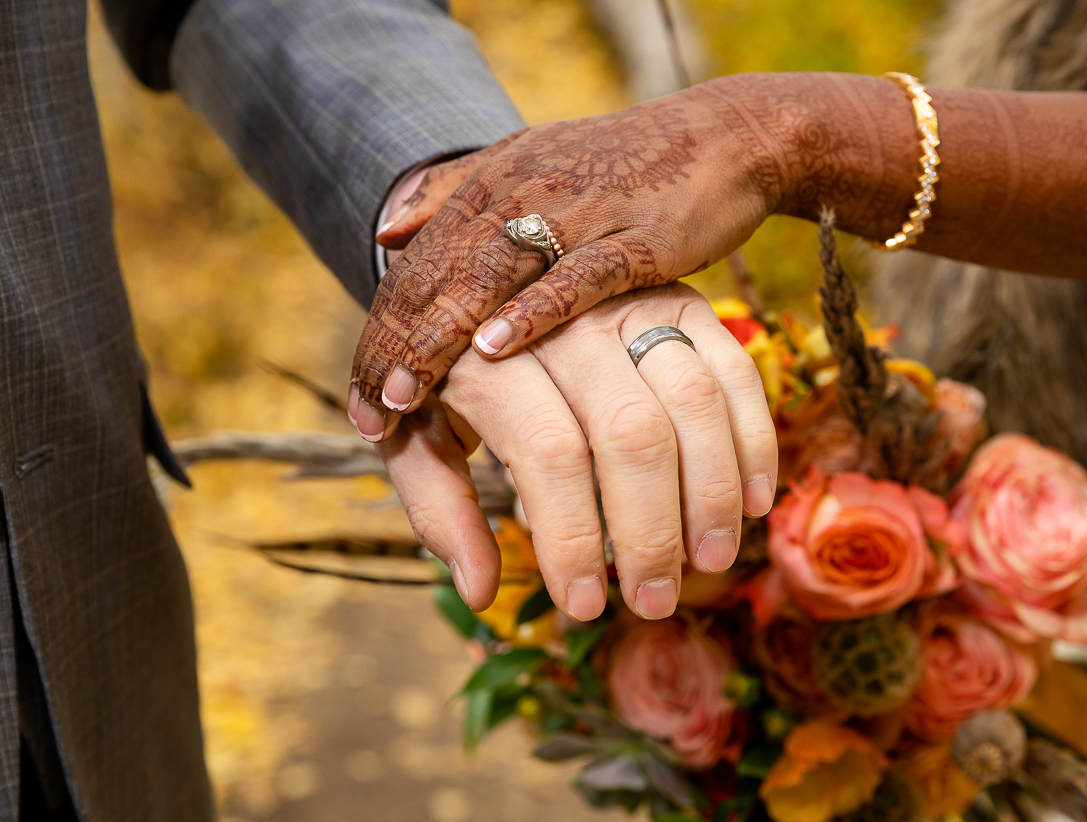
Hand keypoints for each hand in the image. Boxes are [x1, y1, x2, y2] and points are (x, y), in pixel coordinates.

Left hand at [347, 76, 790, 441]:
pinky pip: (575, 280)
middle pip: (438, 276)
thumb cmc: (624, 167)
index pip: (416, 264)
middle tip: (365, 411)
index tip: (358, 393)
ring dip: (441, 338)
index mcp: (492, 182)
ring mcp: (578, 215)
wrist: (722, 139)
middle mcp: (522, 192)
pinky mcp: (634, 238)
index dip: (381, 328)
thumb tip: (387, 228)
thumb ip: (456, 192)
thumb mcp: (530, 163)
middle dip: (395, 346)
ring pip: (489, 279)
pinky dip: (533, 312)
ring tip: (405, 396)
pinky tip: (494, 350)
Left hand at [379, 283, 776, 619]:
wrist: (484, 271)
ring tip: (711, 560)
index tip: (582, 605)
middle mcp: (570, 322)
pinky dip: (754, 440)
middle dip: (652, 531)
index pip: (550, 454)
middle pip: (632, 433)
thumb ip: (439, 509)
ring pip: (694, 402)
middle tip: (655, 599)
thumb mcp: (415, 435)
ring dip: (713, 492)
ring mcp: (635, 305)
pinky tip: (755, 504)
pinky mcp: (686, 303)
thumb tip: (479, 591)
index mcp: (494, 358)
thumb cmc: (448, 375)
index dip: (573, 537)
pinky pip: (735, 372)